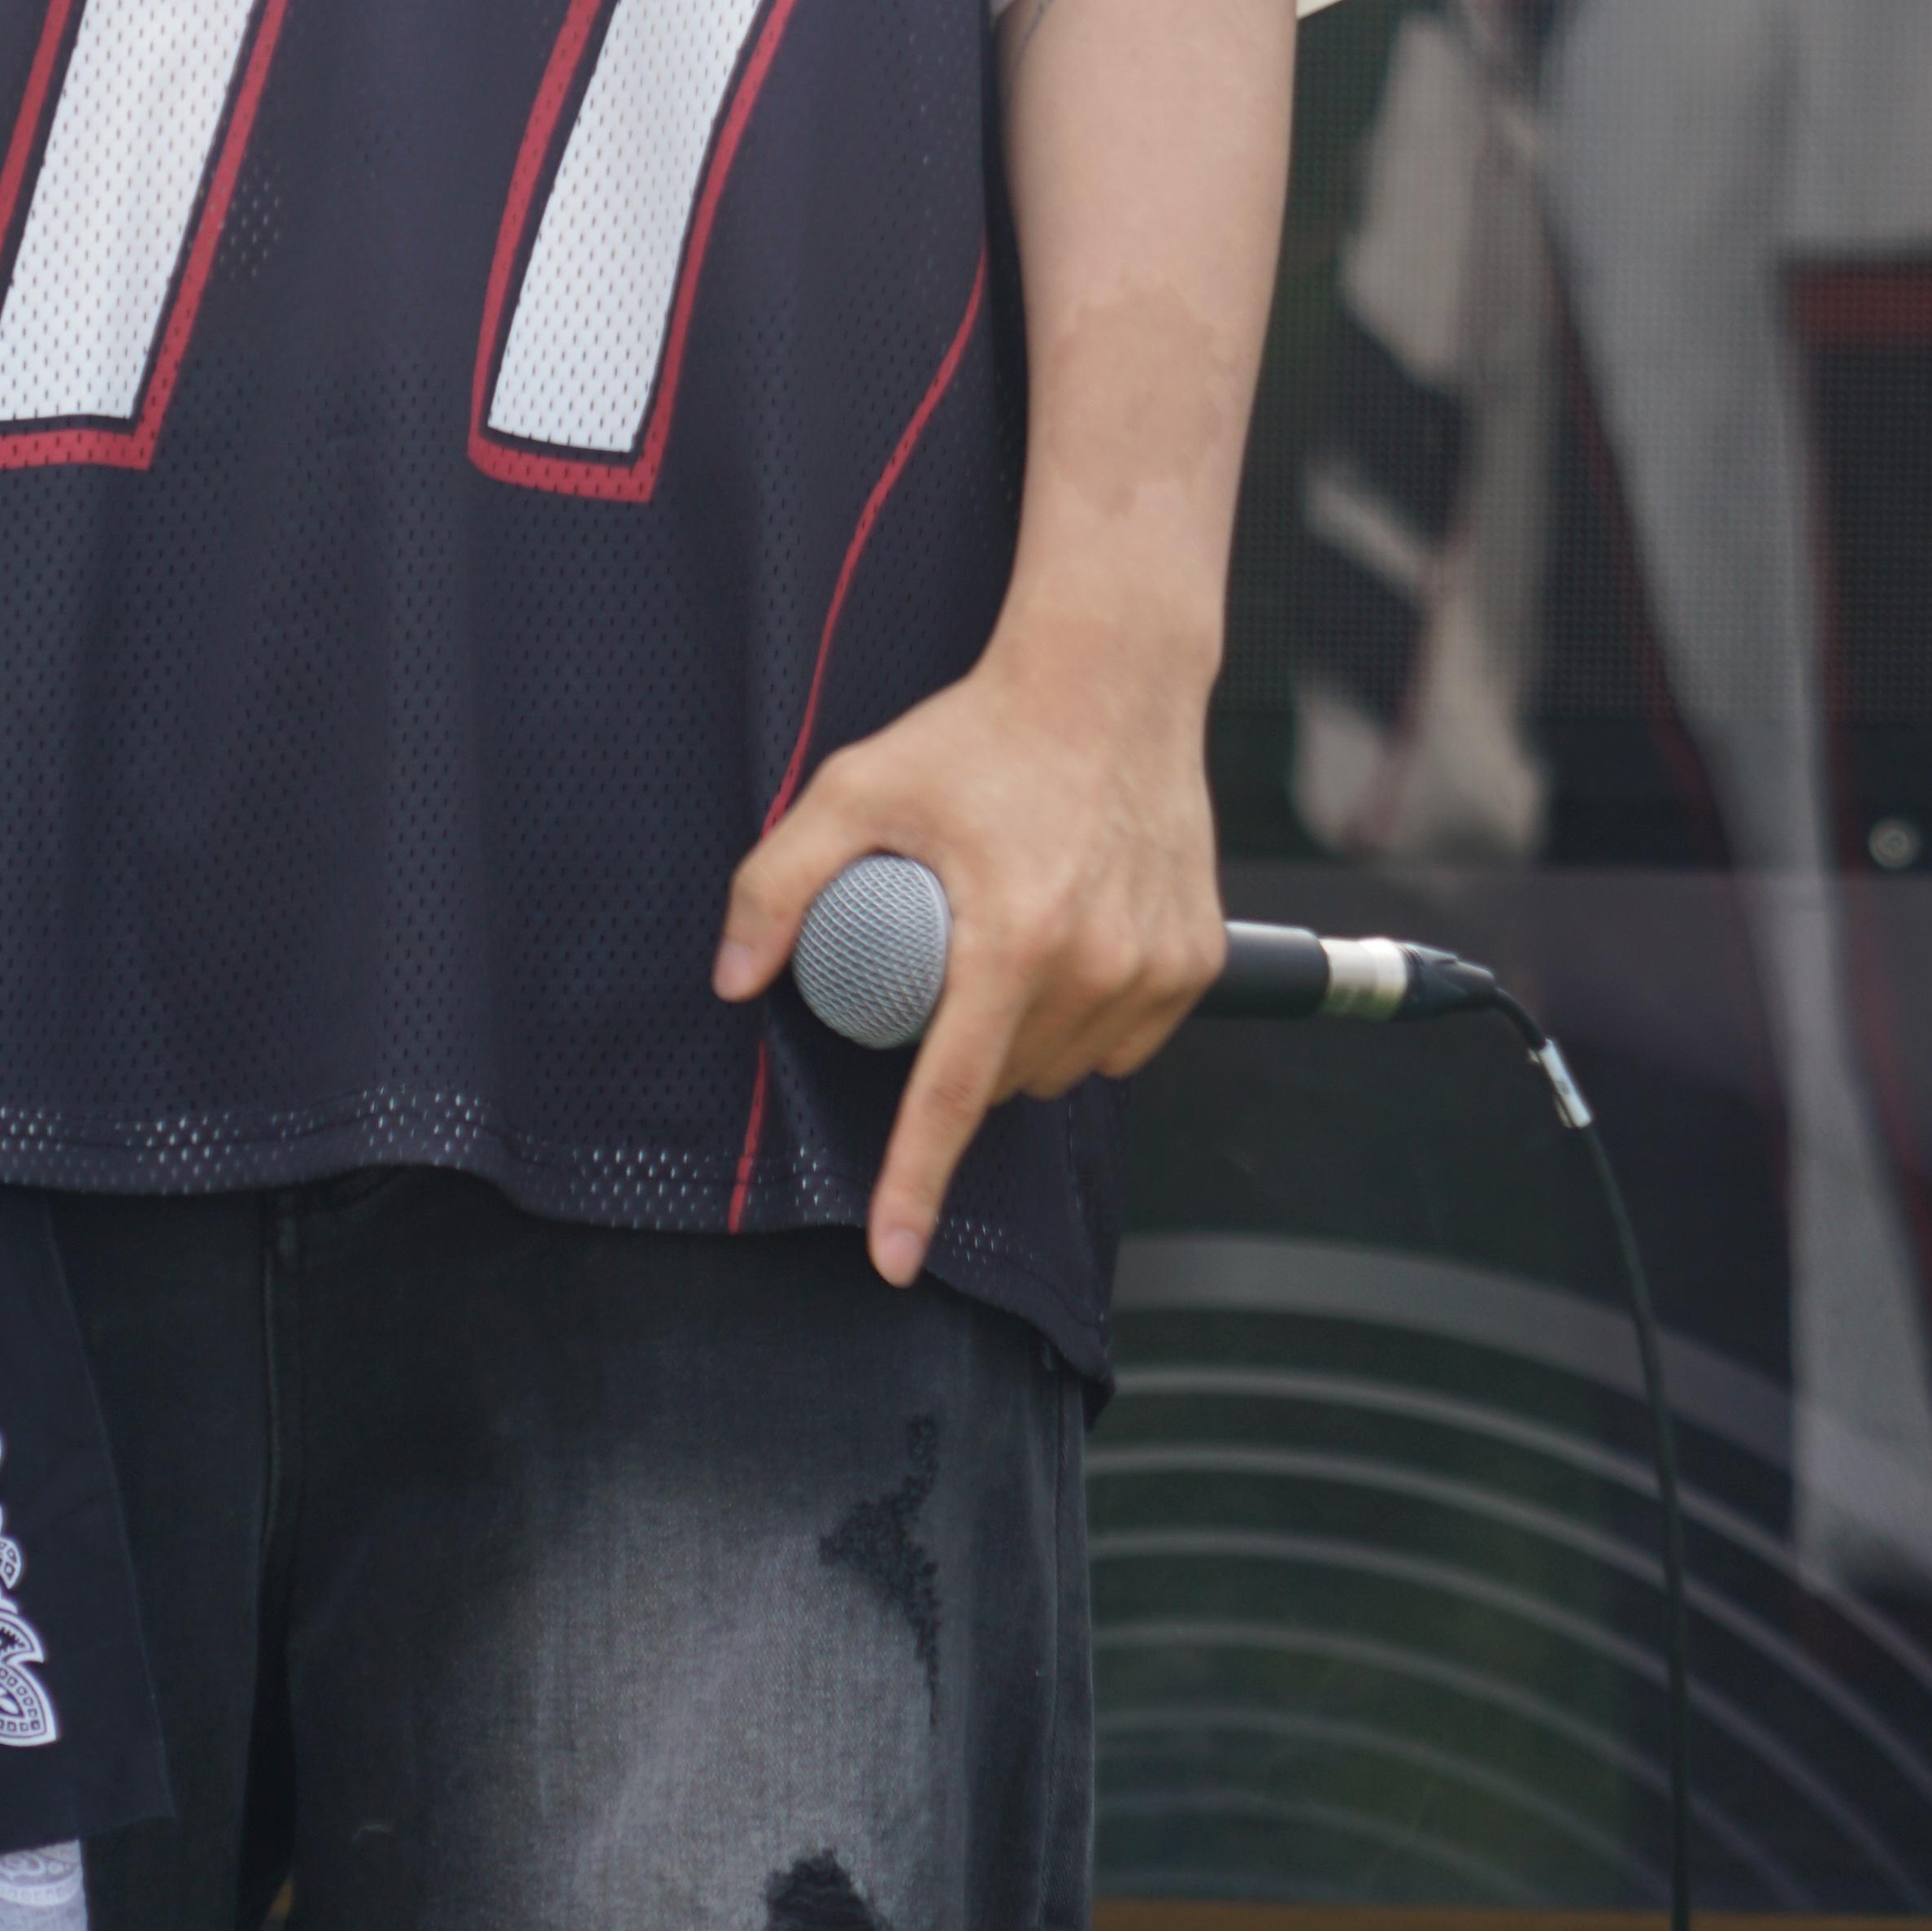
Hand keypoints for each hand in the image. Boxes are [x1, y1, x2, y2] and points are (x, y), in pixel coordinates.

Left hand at [714, 624, 1225, 1289]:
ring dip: (1023, 1046)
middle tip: (944, 964)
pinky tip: (1067, 955)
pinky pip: (1127, 1043)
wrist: (1112, 675)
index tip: (891, 1255)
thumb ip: (780, 880)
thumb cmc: (982, 729)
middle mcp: (1097, 964)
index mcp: (1014, 937)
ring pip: (1065, 1070)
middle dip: (959, 1057)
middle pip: (1002, 1084)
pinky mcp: (1198, 960)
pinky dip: (1088, 1022)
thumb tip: (733, 979)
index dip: (913, 1183)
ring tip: (1006, 947)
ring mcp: (1157, 968)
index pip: (951, 1095)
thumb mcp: (856, 786)